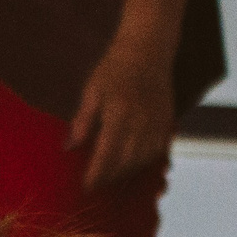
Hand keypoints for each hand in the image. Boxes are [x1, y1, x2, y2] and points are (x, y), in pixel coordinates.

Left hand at [67, 37, 176, 191]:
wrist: (148, 49)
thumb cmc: (114, 68)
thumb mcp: (92, 91)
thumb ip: (82, 121)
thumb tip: (69, 147)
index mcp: (119, 114)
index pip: (107, 154)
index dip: (97, 174)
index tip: (86, 187)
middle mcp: (141, 121)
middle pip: (126, 162)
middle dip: (111, 178)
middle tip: (96, 186)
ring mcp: (157, 122)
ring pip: (144, 159)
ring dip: (128, 173)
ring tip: (112, 179)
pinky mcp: (167, 120)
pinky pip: (159, 150)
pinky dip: (146, 162)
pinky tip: (134, 165)